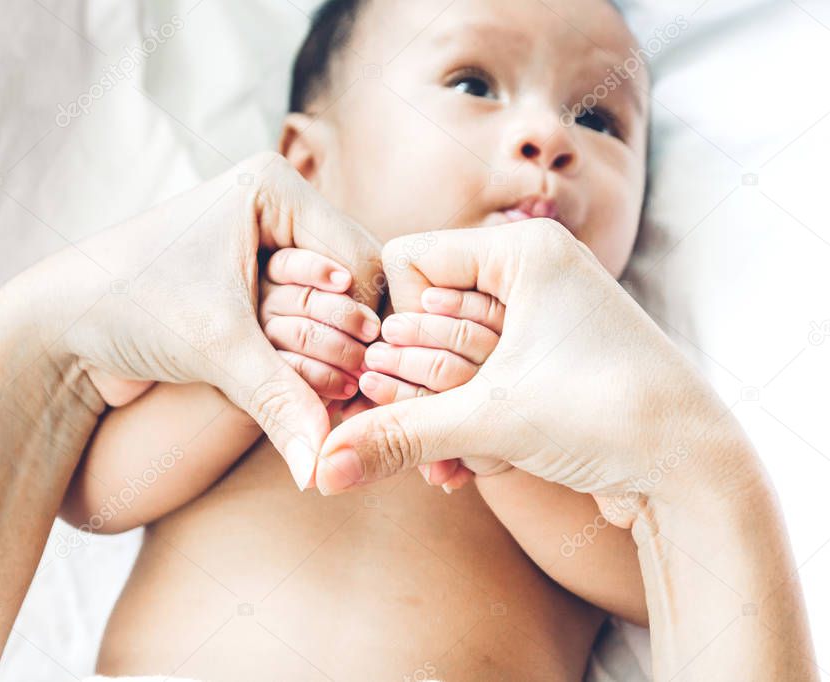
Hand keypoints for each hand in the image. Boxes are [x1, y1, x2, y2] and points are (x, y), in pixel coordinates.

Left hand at [7, 152, 381, 488]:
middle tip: (345, 394)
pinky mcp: (252, 284)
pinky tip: (306, 392)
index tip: (364, 381)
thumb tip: (321, 469)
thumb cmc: (126, 308)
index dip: (369, 324)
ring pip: (334, 307)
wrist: (59, 326)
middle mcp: (275, 210)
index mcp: (272, 187)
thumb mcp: (216, 348)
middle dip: (350, 342)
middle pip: (353, 284)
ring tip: (326, 395)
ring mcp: (265, 247)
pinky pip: (306, 320)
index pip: (360, 259)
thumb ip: (281, 402)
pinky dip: (309, 357)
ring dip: (330, 353)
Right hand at [315, 219, 747, 518]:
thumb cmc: (610, 417)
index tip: (397, 377)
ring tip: (450, 464)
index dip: (395, 327)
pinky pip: (480, 381)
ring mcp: (542, 318)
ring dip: (440, 416)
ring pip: (450, 356)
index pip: (408, 263)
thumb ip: (396, 435)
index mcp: (522, 250)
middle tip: (409, 432)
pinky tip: (466, 472)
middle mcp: (532, 272)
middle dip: (415, 387)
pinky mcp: (548, 362)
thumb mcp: (489, 422)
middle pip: (426, 316)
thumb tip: (321, 467)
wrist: (696, 476)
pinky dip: (467, 426)